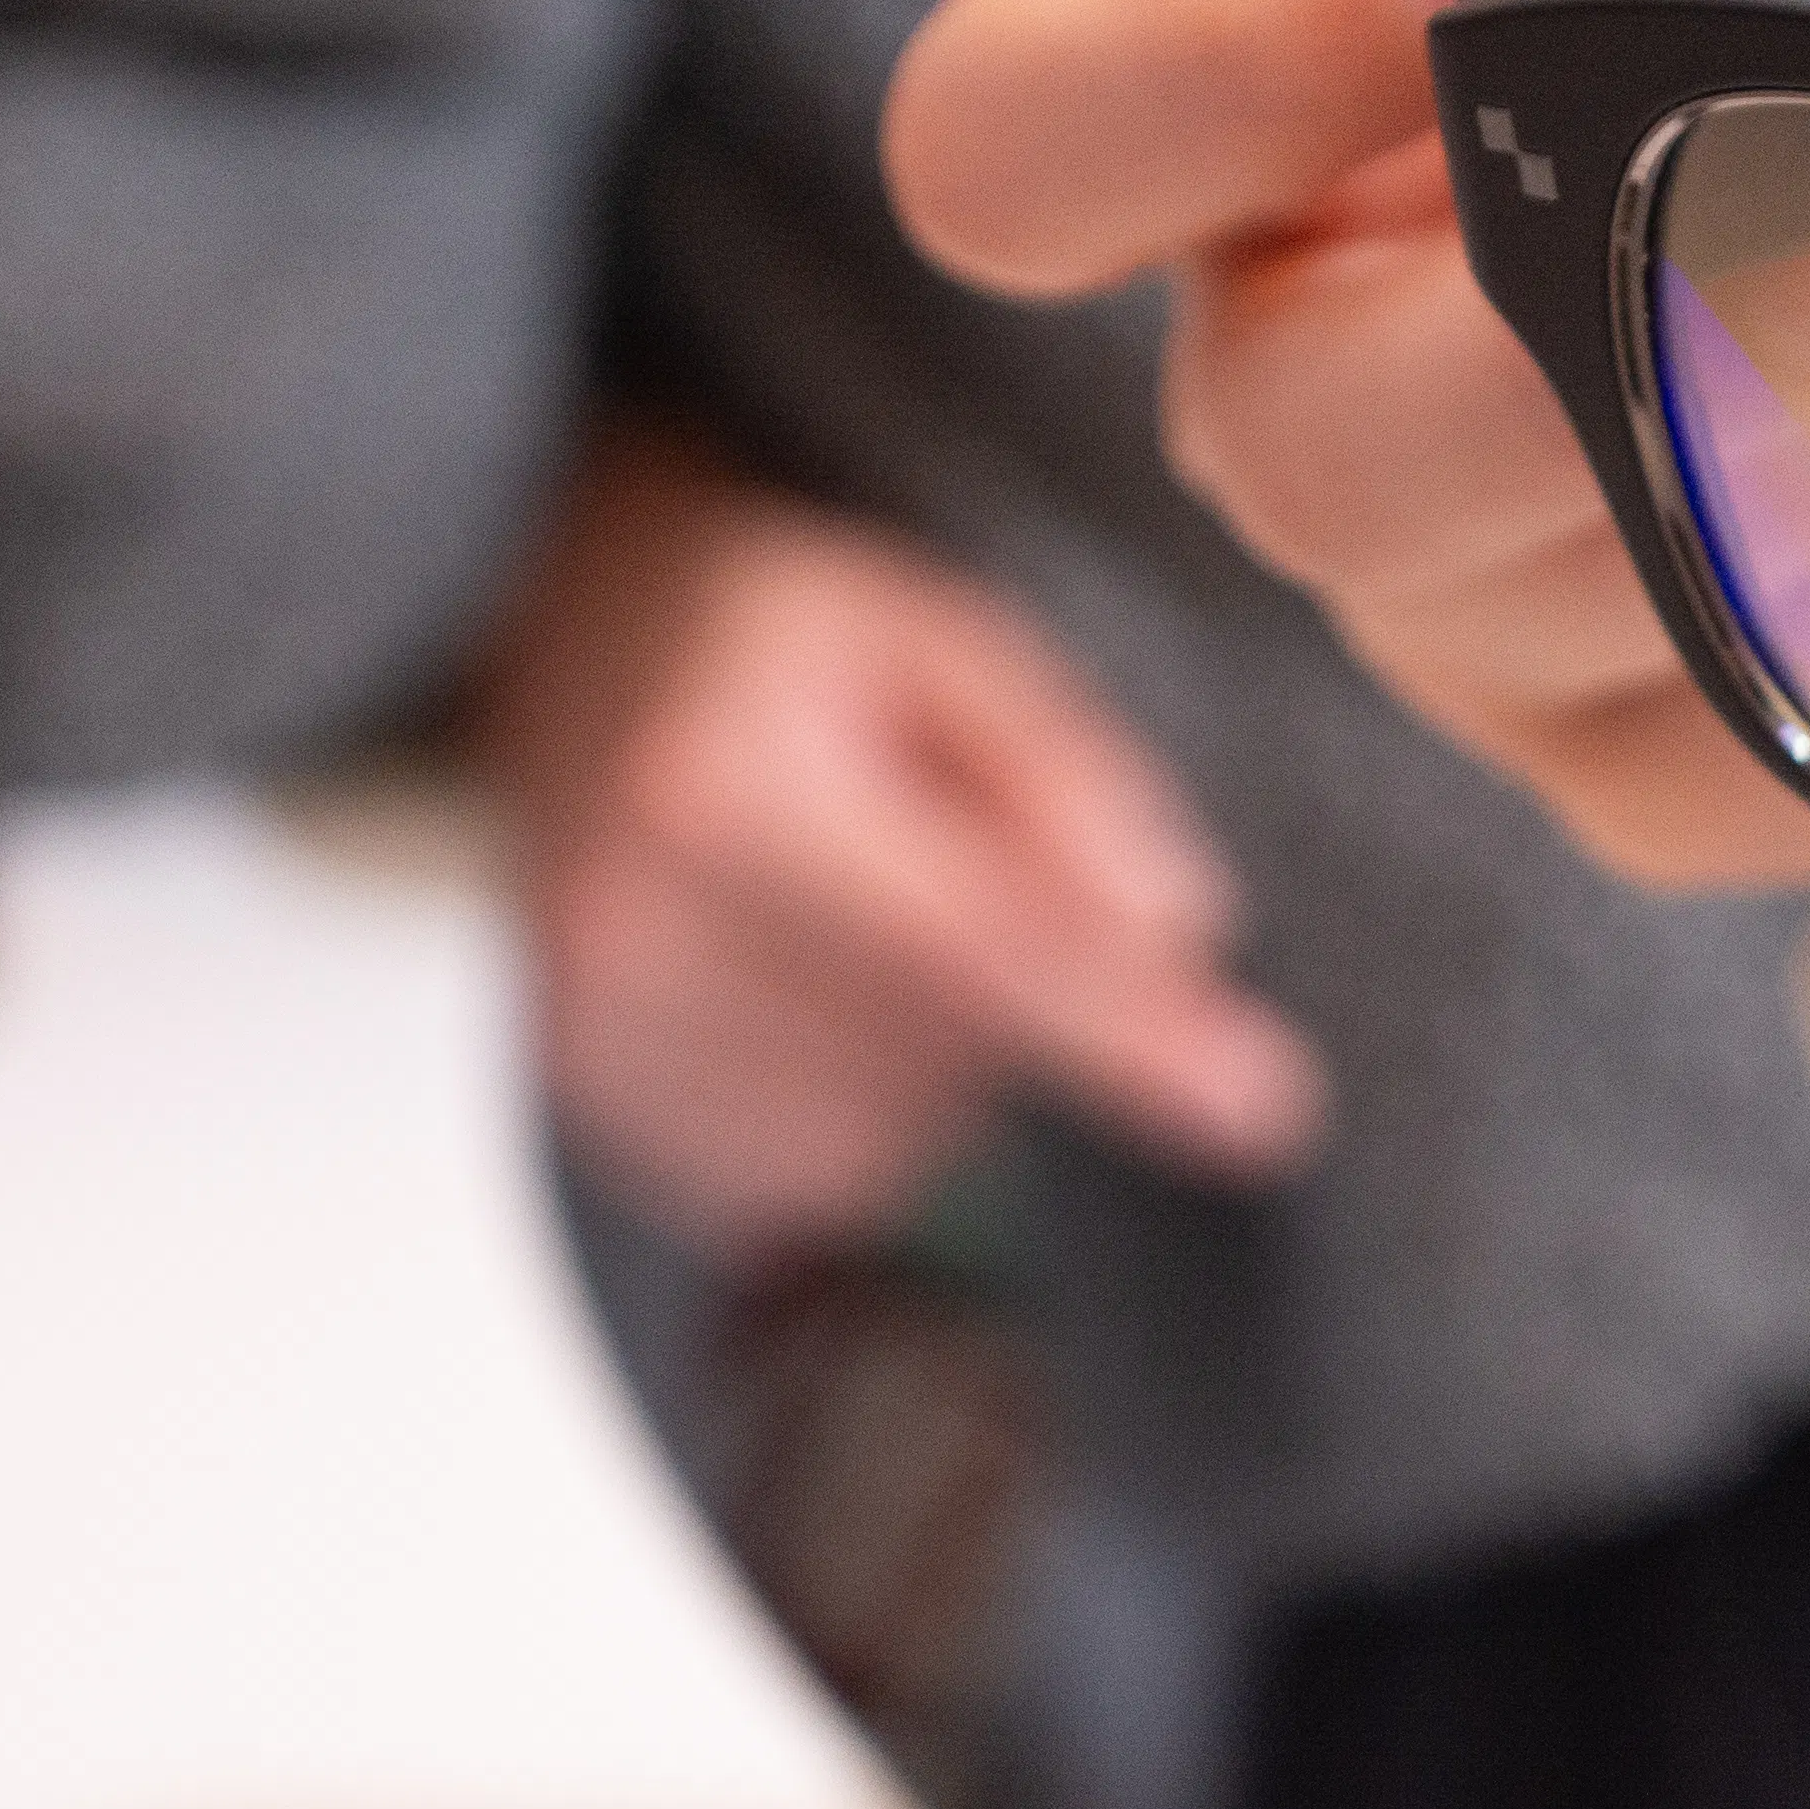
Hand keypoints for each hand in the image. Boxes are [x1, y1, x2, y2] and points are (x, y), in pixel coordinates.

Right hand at [472, 420, 1323, 1251]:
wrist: (545, 652)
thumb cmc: (770, 640)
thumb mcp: (935, 634)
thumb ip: (1062, 773)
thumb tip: (1177, 928)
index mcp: (722, 787)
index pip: (969, 942)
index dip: (1125, 1032)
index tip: (1264, 1108)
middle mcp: (634, 929)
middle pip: (949, 1044)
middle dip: (1013, 982)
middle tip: (935, 850)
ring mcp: (597, 1040)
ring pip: (897, 1131)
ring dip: (935, 1047)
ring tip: (849, 902)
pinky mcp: (597, 1118)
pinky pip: (818, 1173)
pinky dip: (861, 1098)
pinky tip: (801, 979)